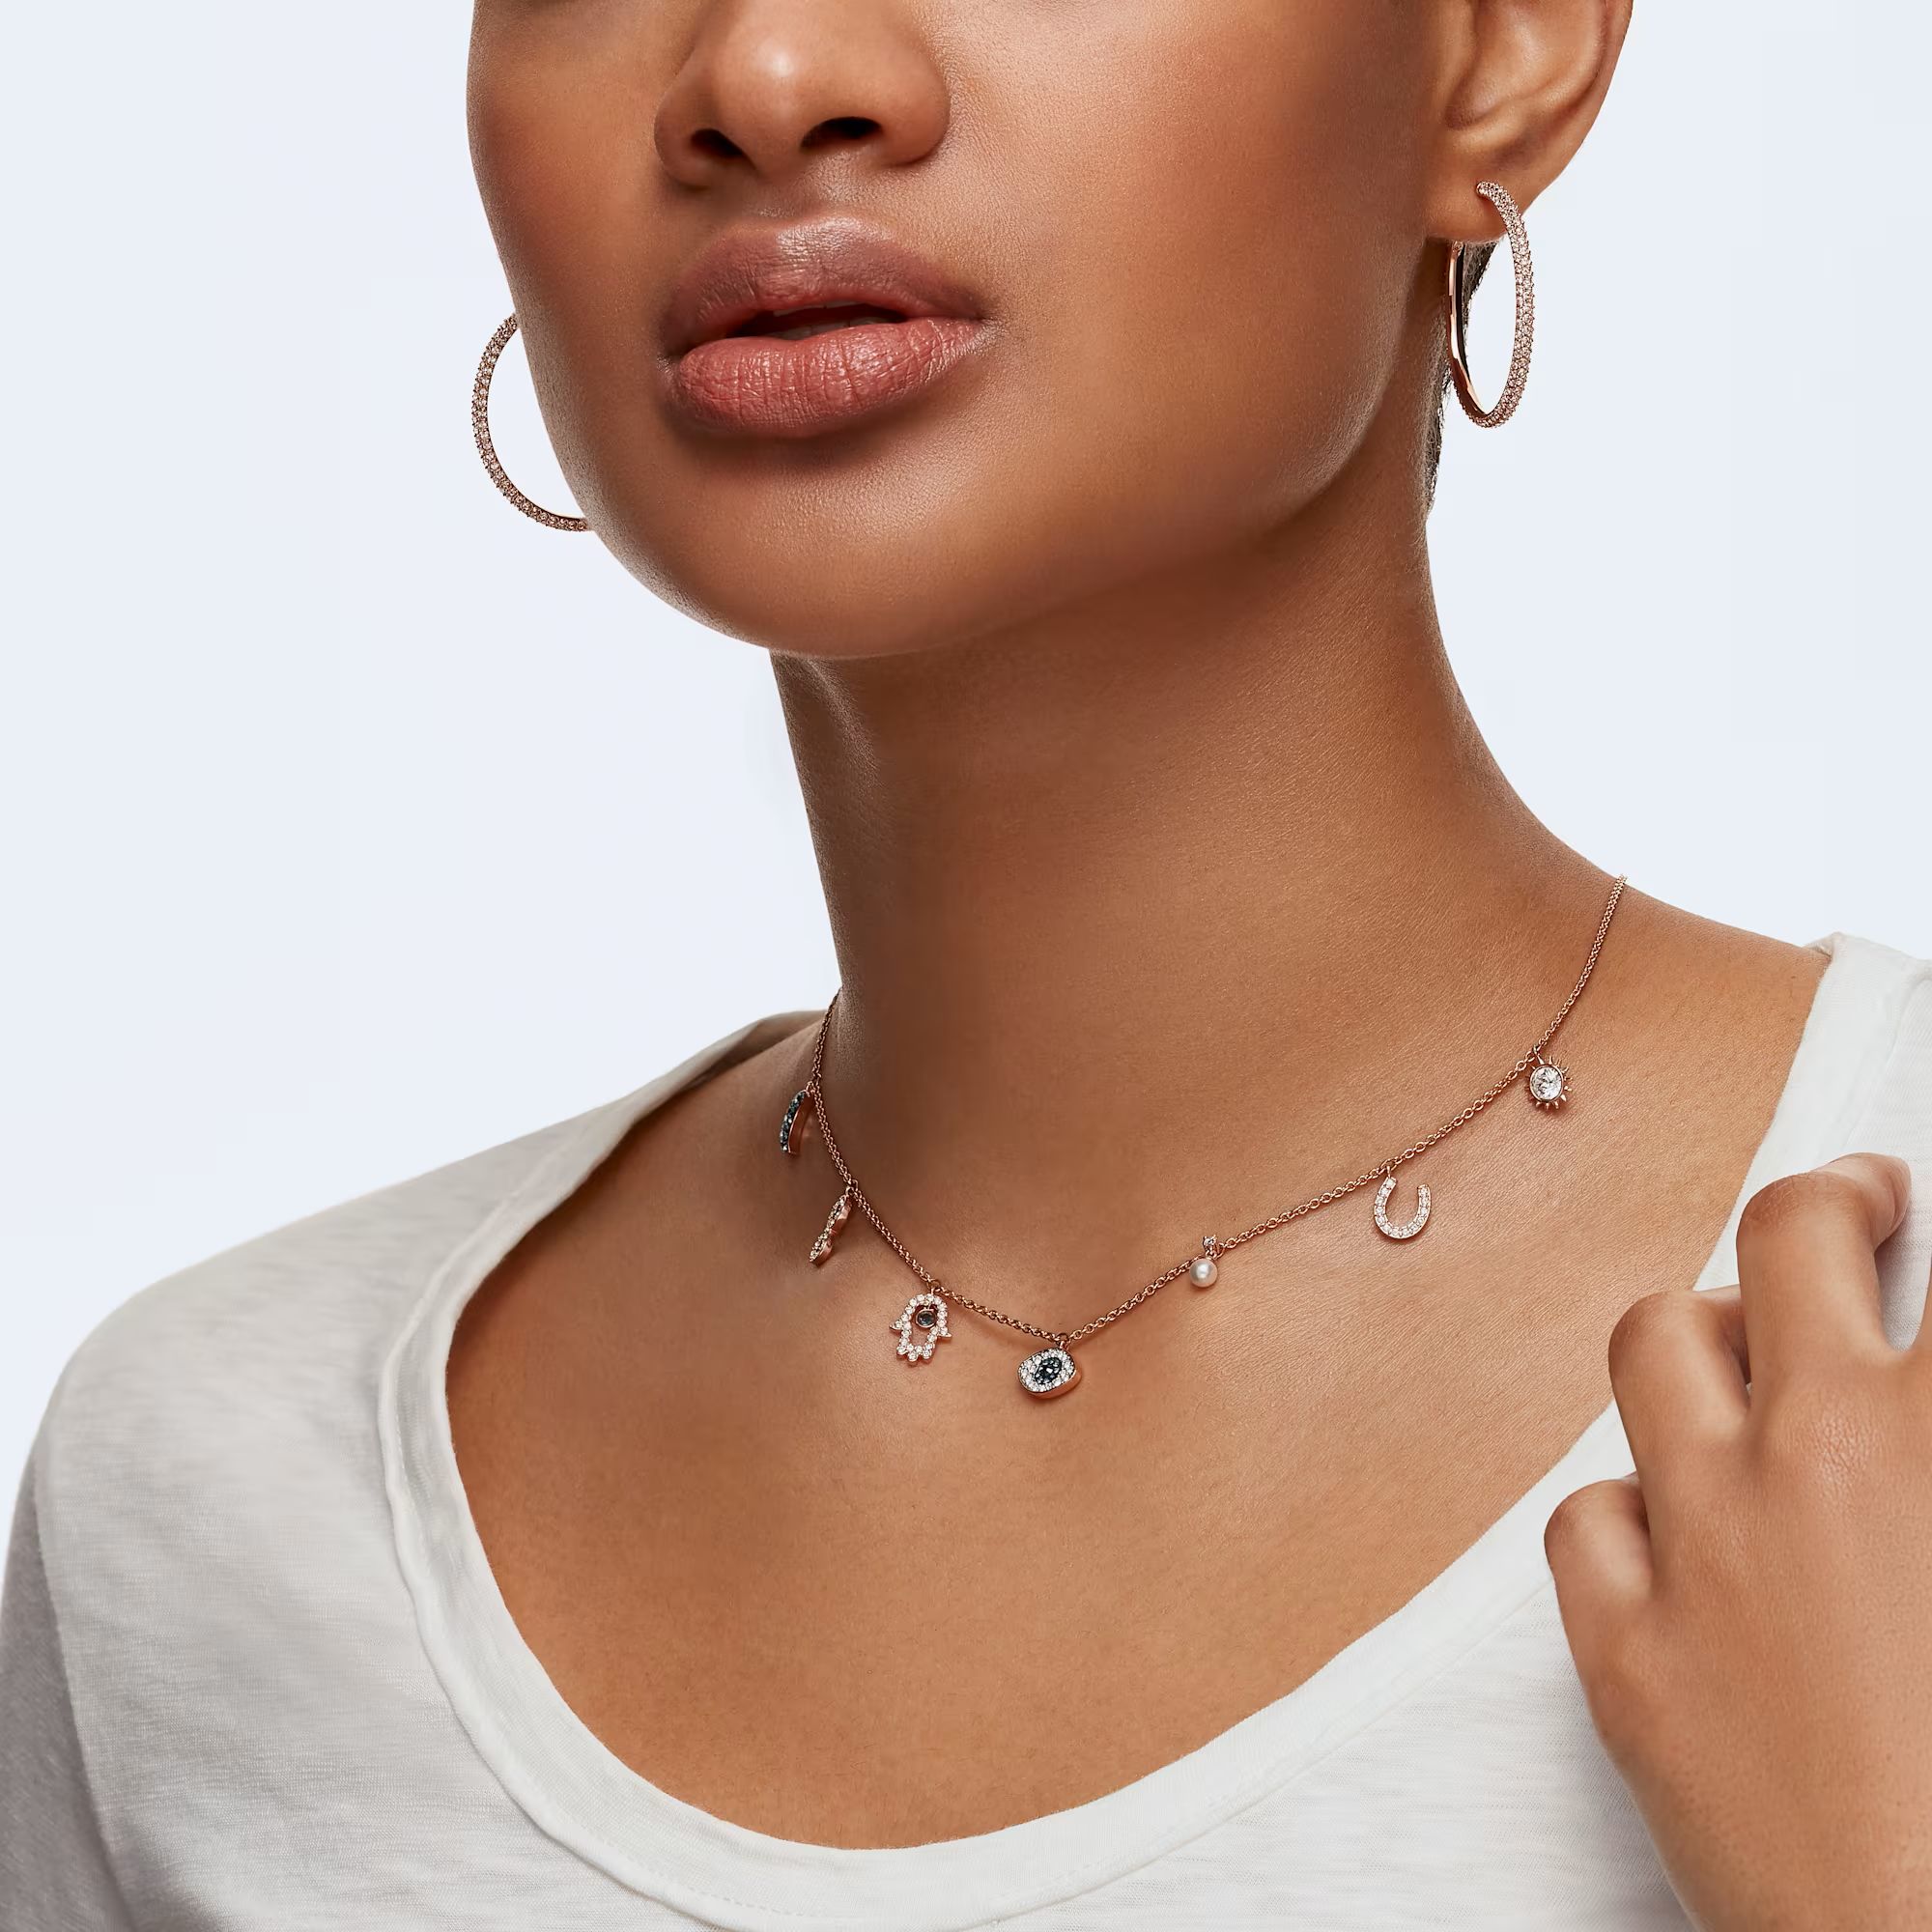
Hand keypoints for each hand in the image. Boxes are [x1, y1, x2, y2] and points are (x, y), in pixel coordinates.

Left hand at [1546, 1153, 1931, 1931]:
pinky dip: (1633, 1508)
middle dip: (1836, 1205)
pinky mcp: (1628, 1656)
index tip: (1922, 1202)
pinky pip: (1587, 1517)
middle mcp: (1819, 1456)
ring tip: (1749, 1349)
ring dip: (1708, 1331)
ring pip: (1654, 1344)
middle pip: (1789, 1239)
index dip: (1924, 1214)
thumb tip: (1921, 1392)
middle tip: (1865, 1209)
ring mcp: (1706, 1548)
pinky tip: (1674, 1529)